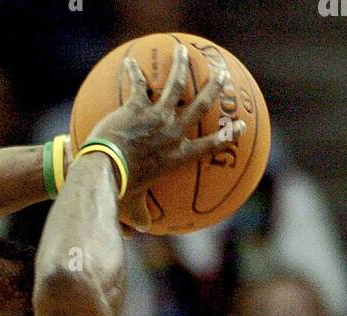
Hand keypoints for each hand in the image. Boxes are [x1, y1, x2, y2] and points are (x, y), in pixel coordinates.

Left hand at [85, 43, 245, 231]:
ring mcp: (155, 117)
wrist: (106, 172)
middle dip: (213, 89)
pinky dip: (133, 73)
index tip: (240, 126)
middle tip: (222, 76)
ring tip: (183, 51)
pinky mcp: (135, 107)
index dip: (227, 136)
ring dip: (180, 66)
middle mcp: (172, 133)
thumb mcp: (134, 210)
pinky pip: (137, 85)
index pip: (209, 146)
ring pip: (174, 86)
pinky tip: (129, 61)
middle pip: (199, 107)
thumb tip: (142, 232)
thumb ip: (141, 218)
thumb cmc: (121, 193)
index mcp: (177, 157)